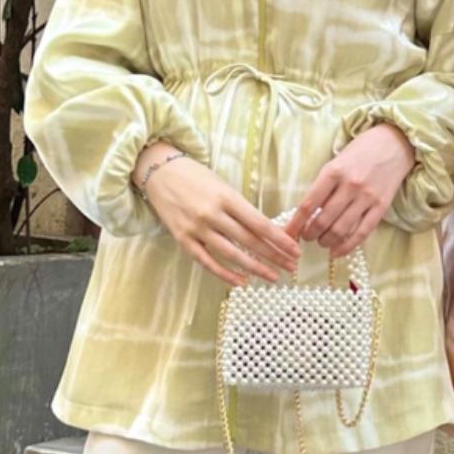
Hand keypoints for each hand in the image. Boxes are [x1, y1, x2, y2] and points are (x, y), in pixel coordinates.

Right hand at [134, 148, 299, 286]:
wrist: (159, 171)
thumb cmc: (196, 177)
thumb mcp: (222, 185)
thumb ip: (241, 208)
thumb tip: (267, 231)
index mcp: (226, 197)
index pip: (259, 223)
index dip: (279, 239)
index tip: (294, 249)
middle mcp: (212, 214)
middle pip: (249, 240)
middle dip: (273, 255)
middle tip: (291, 266)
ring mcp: (196, 228)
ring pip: (231, 254)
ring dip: (255, 268)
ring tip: (273, 276)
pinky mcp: (183, 239)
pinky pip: (207, 261)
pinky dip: (225, 274)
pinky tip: (241, 282)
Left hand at [289, 124, 415, 256]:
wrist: (396, 143)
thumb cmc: (361, 150)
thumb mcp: (336, 161)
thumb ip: (324, 185)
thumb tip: (308, 213)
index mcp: (333, 172)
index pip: (308, 204)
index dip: (295, 223)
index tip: (288, 234)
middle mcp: (350, 186)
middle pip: (323, 220)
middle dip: (310, 234)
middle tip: (307, 237)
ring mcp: (367, 198)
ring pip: (340, 229)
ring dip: (326, 241)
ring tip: (321, 242)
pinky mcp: (381, 207)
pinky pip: (362, 233)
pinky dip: (346, 246)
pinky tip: (336, 252)